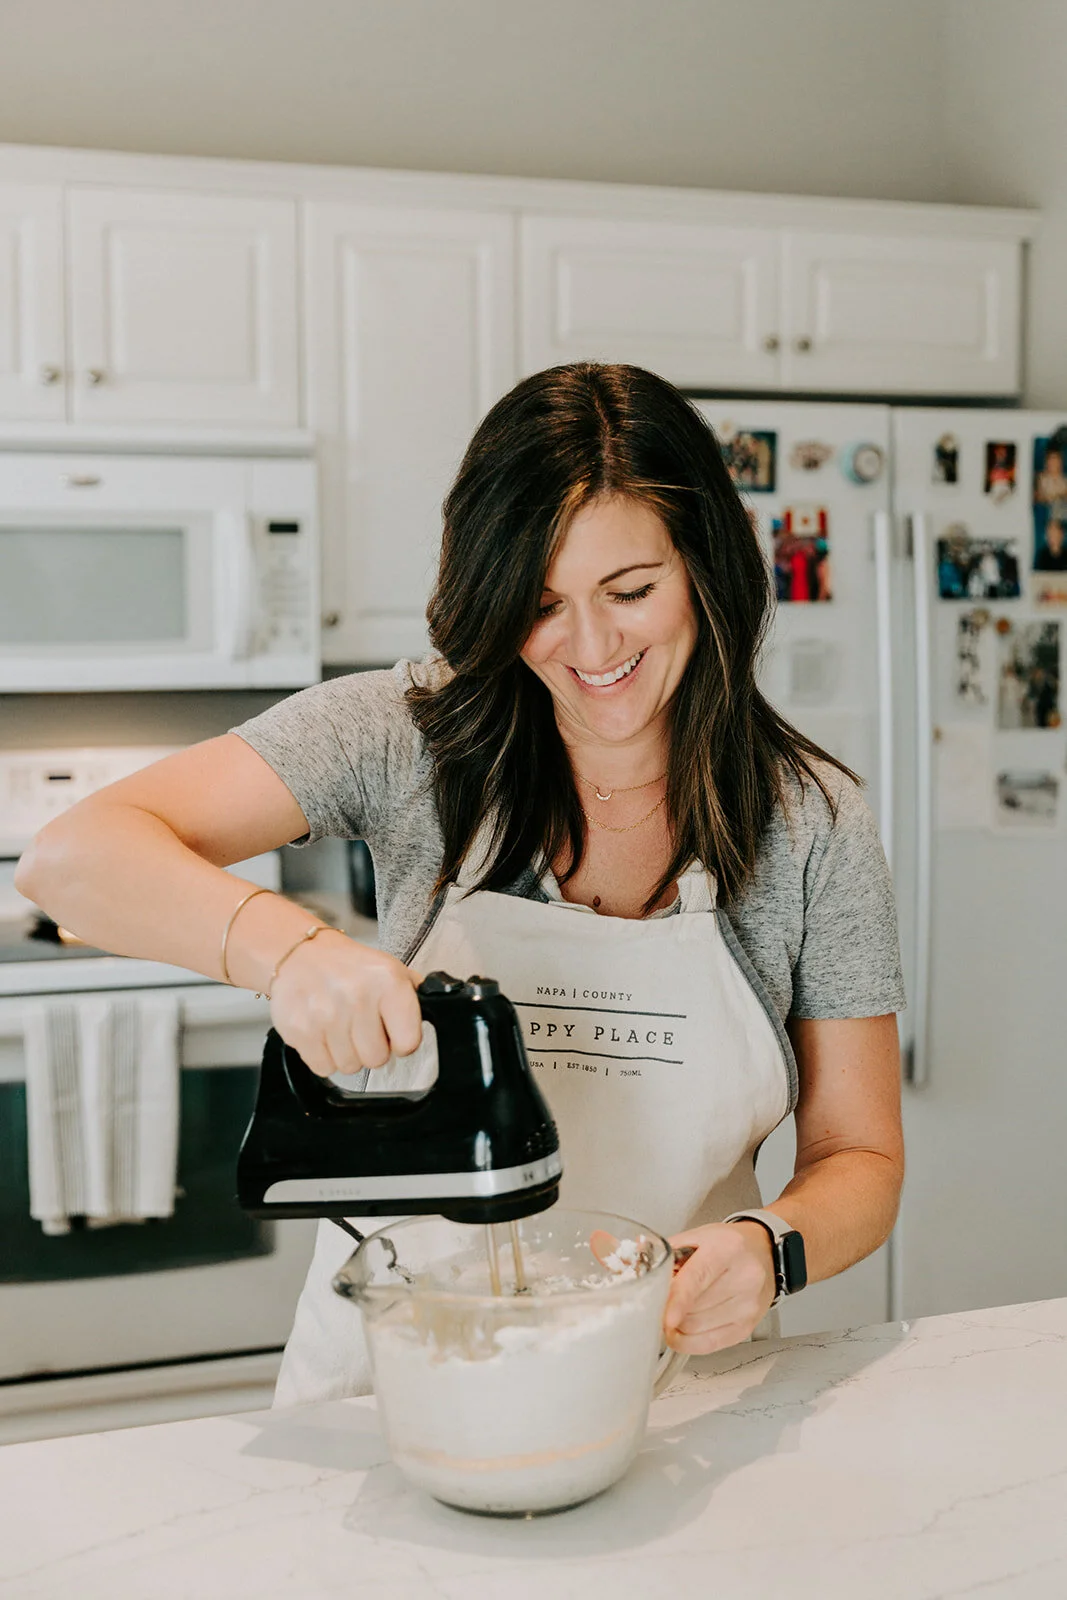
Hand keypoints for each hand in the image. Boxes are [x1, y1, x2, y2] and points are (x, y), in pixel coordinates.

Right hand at [268, 929, 423, 1076]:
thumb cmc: (349, 967)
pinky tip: (323, 1032)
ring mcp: (326, 1015)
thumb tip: (437, 1015)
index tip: (392, 1031)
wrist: (300, 953)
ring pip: (350, 1067)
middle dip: (371, 1048)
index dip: (401, 1041)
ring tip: (340, 1025)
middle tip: (361, 1026)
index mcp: (388, 982)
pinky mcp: (300, 1029)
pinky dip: (323, 1055)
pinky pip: (323, 1067)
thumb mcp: (391, 970)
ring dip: (346, 1052)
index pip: (409, 1042)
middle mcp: (358, 997)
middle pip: (377, 1059)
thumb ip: (414, 997)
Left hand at [663, 1221, 777, 1354]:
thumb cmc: (728, 1245)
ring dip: (677, 1323)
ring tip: (677, 1307)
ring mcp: (748, 1305)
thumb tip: (637, 1269)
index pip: (698, 1280)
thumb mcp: (698, 1236)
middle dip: (669, 1308)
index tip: (665, 1318)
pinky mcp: (747, 1327)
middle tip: (661, 1299)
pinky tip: (682, 1328)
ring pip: (697, 1328)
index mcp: (727, 1249)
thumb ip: (667, 1253)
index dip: (678, 1302)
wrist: (764, 1252)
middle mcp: (743, 1278)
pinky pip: (709, 1344)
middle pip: (694, 1309)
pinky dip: (688, 1340)